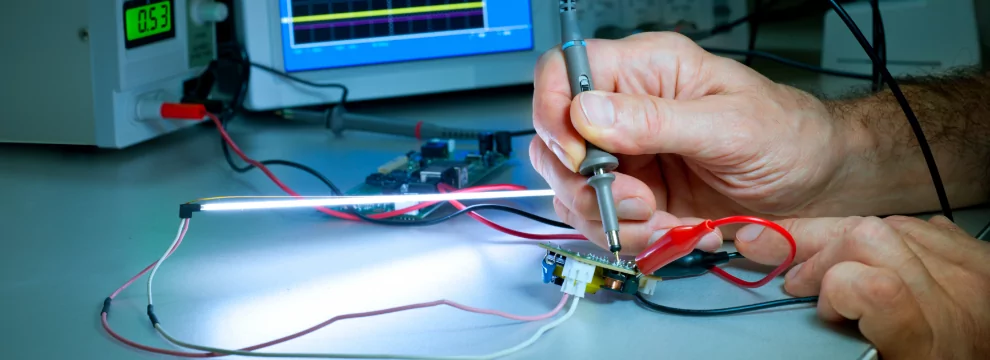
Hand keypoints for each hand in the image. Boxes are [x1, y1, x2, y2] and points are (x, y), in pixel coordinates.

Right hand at [531, 32, 854, 253]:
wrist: (815, 184)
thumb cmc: (787, 135)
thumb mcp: (729, 126)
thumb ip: (655, 120)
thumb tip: (586, 113)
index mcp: (644, 71)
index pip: (563, 73)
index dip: (554, 112)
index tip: (580, 156)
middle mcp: (624, 111)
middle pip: (554, 140)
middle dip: (584, 183)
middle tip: (636, 202)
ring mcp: (626, 157)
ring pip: (570, 188)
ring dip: (610, 218)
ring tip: (665, 222)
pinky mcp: (634, 196)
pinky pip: (599, 220)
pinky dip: (629, 237)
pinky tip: (671, 232)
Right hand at [735, 216, 989, 358]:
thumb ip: (847, 342)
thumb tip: (804, 303)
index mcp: (927, 343)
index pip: (873, 289)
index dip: (831, 288)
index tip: (821, 310)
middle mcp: (951, 299)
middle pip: (869, 240)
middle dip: (819, 252)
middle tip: (797, 279)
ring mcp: (967, 268)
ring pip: (885, 224)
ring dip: (845, 241)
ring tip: (831, 264)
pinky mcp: (977, 252)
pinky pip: (916, 222)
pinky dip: (884, 235)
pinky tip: (875, 255)